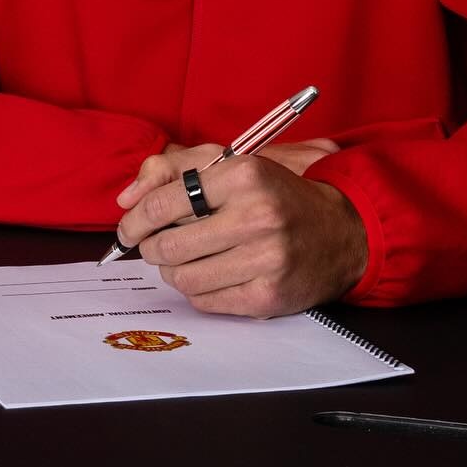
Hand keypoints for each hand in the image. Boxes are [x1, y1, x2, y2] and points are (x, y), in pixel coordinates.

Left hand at [113, 142, 366, 317]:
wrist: (340, 232)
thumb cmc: (275, 195)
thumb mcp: (230, 164)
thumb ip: (173, 168)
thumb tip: (126, 198)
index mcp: (244, 175)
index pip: (164, 202)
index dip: (135, 219)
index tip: (129, 227)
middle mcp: (256, 216)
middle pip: (168, 245)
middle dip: (151, 247)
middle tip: (155, 244)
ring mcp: (264, 260)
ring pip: (183, 278)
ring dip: (173, 271)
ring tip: (185, 259)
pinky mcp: (268, 296)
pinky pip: (205, 302)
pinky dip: (198, 290)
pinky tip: (212, 274)